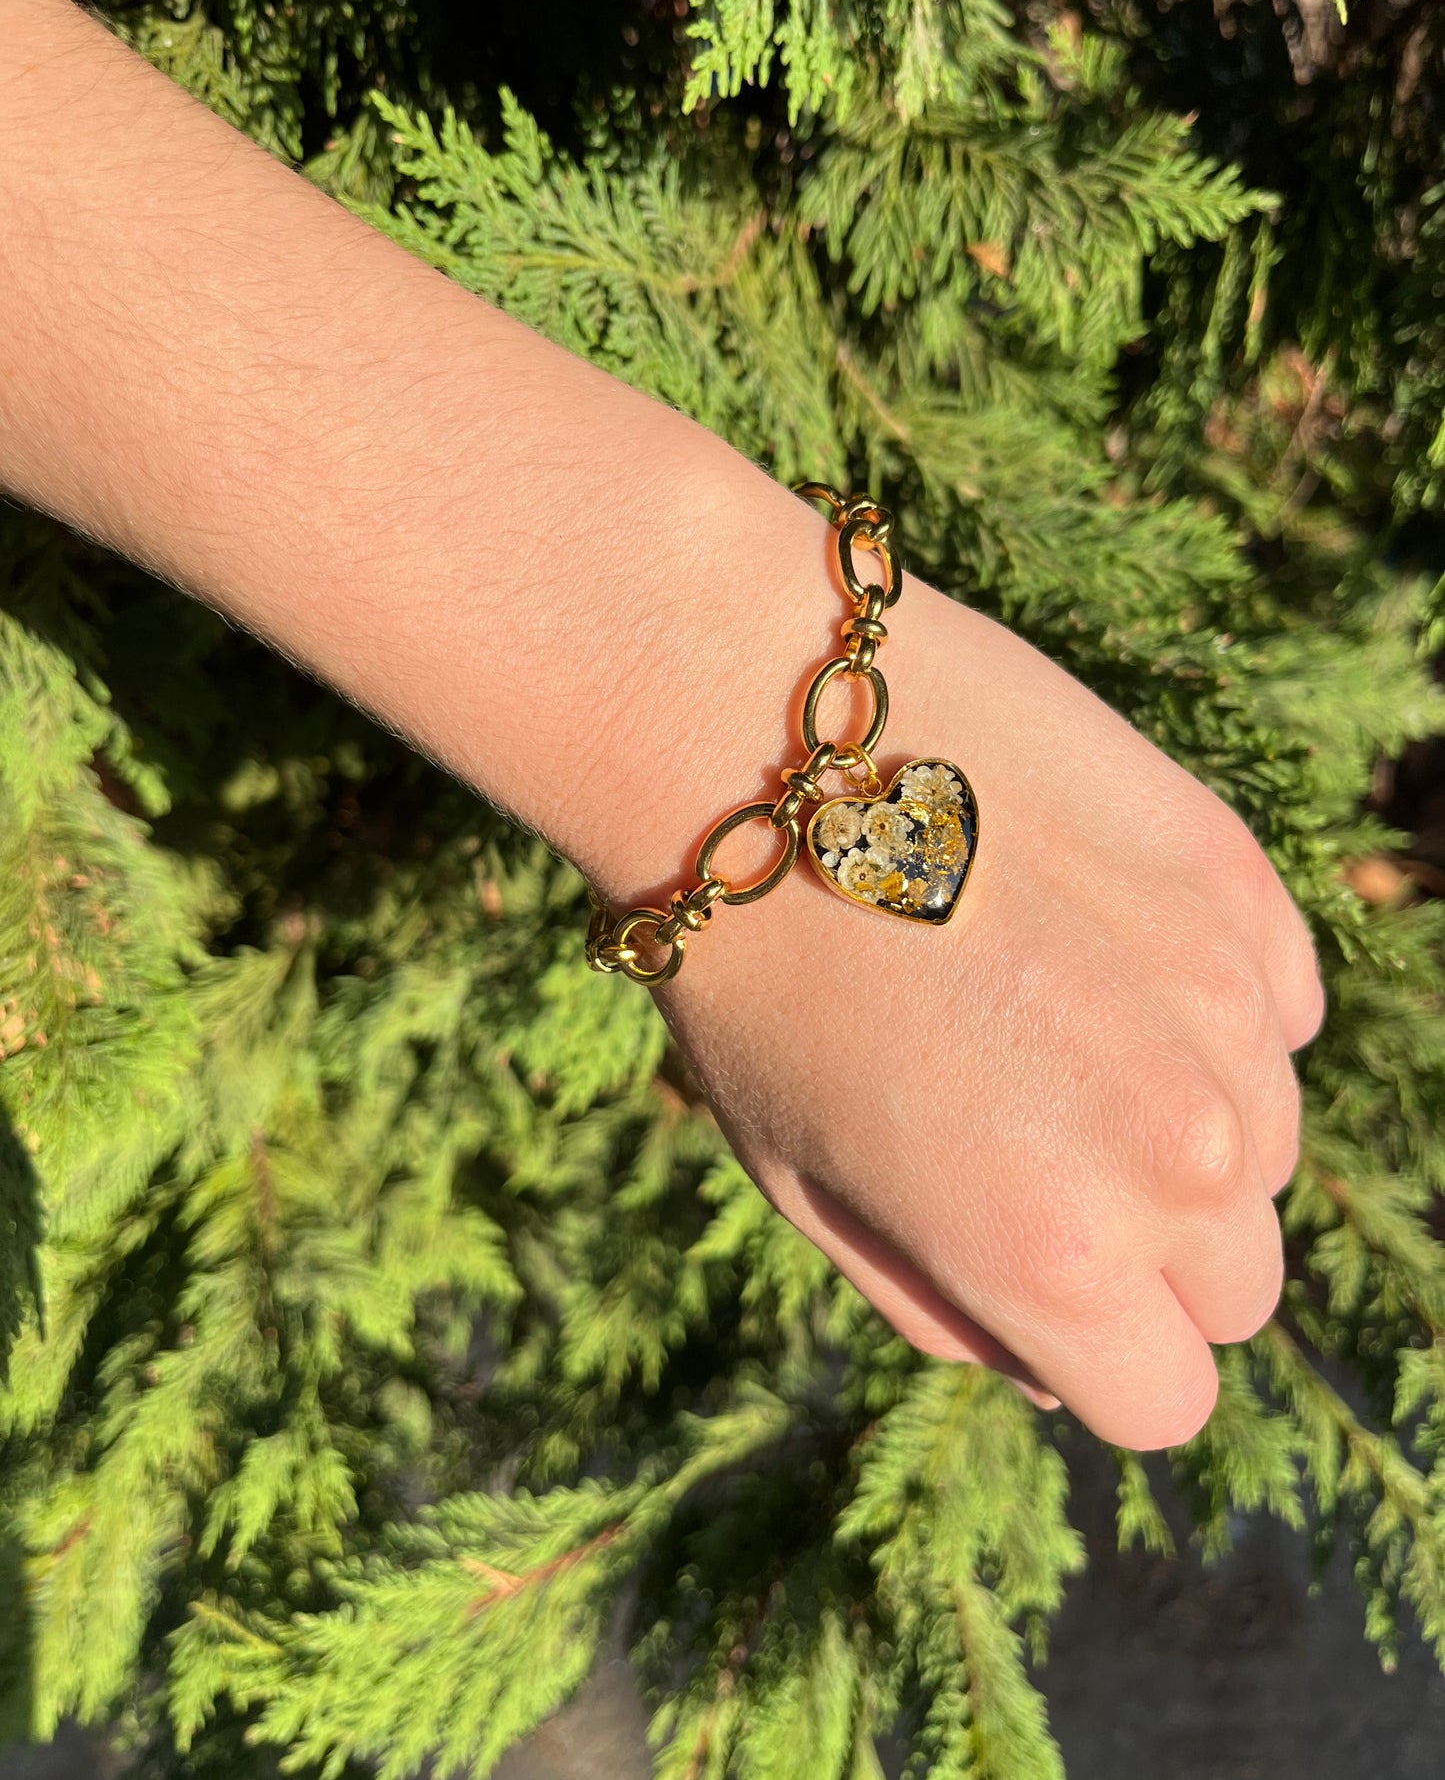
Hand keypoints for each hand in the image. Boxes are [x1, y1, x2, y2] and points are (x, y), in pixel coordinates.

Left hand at [651, 565, 1322, 1449]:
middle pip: (1238, 1286)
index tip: (1035, 1280)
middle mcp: (1173, 1152)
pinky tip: (1087, 934)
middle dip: (1153, 1248)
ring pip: (1268, 1141)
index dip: (1094, 1353)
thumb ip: (943, 1305)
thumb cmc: (748, 976)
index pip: (1168, 1402)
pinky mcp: (1237, 882)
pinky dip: (1207, 1000)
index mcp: (1052, 1255)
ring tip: (1042, 1017)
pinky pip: (1275, 1008)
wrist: (748, 734)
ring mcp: (1224, 1009)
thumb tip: (1044, 1356)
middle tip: (1031, 1141)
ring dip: (1186, 1116)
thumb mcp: (801, 1188)